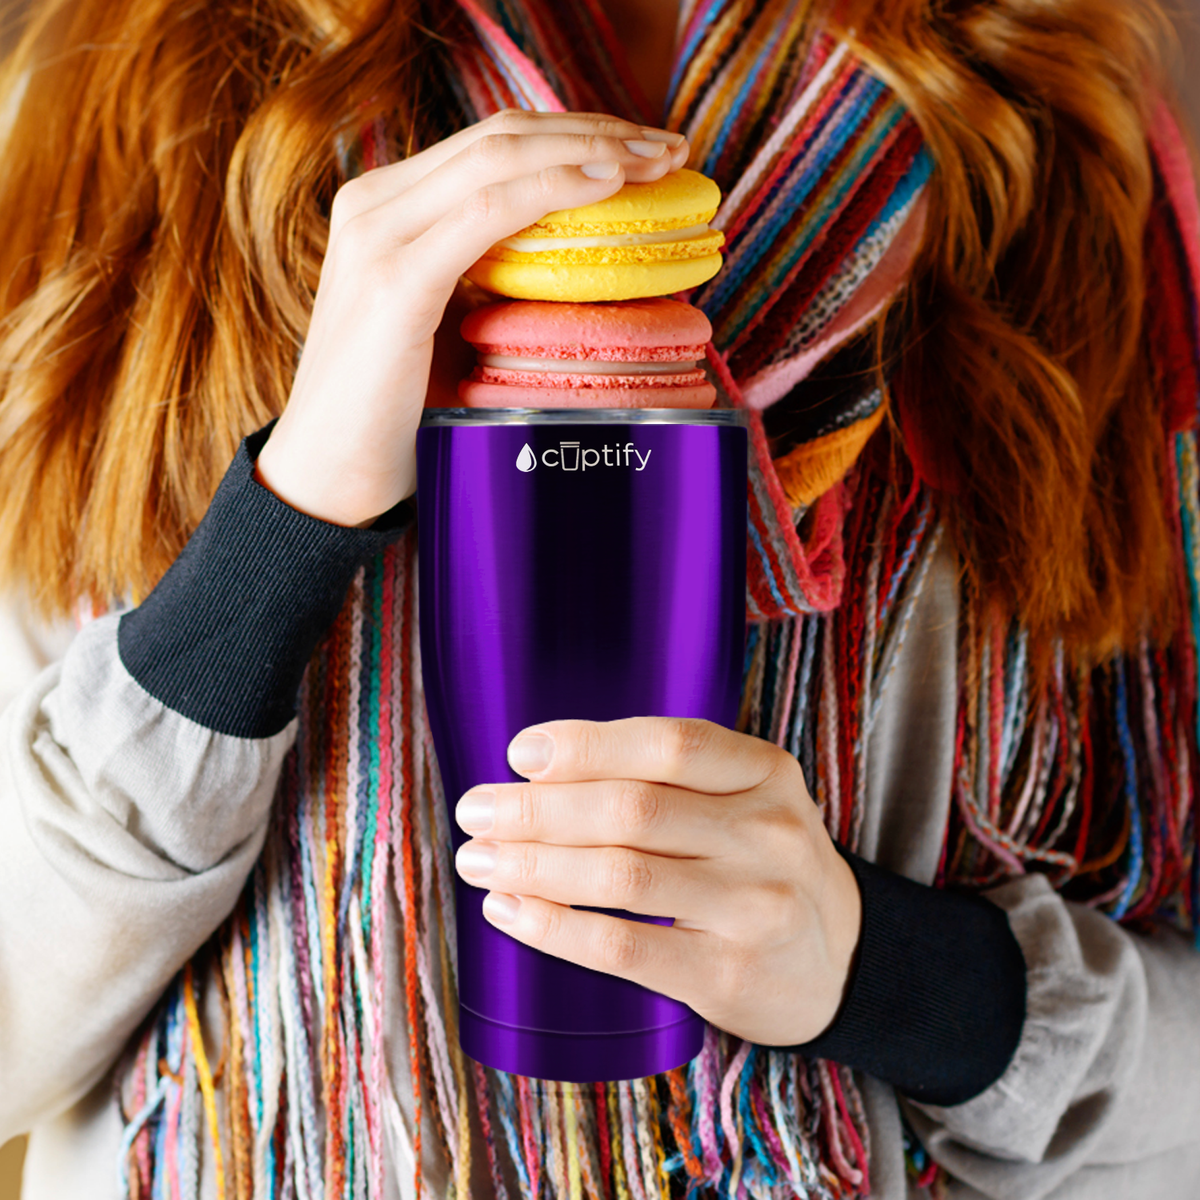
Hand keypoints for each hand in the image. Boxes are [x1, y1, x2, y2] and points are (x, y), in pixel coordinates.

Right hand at [254, 110, 688, 526]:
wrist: (329, 478)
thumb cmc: (394, 414)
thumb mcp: (447, 326)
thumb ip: (489, 282)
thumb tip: (576, 267)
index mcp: (386, 208)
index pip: (492, 144)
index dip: (573, 134)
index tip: (643, 149)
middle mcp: (375, 205)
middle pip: (503, 136)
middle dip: (596, 130)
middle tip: (668, 147)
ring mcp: (379, 236)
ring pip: (500, 157)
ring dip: (590, 150)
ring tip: (657, 161)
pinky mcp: (394, 281)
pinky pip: (487, 213)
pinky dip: (551, 190)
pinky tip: (606, 186)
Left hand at [453, 717, 862, 1045]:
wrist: (840, 958)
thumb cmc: (761, 862)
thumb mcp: (743, 798)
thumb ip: (667, 776)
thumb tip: (538, 768)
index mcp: (765, 772)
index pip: (670, 744)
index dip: (587, 745)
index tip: (520, 753)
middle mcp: (768, 833)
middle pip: (632, 809)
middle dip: (538, 809)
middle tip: (476, 810)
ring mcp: (754, 907)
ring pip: (620, 876)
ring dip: (533, 865)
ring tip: (478, 859)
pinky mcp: (728, 973)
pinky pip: (623, 947)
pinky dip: (555, 927)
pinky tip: (510, 911)